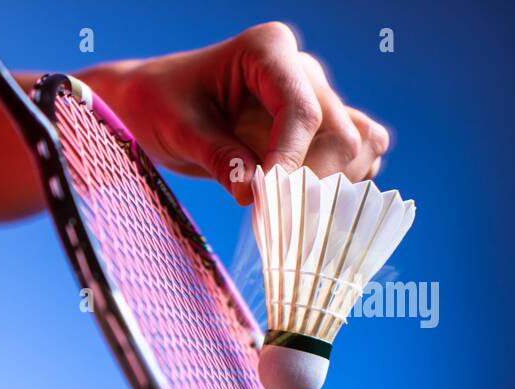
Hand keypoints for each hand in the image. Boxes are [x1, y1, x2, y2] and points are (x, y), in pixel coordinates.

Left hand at [86, 22, 390, 204]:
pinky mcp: (319, 126)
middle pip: (339, 134)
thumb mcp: (178, 129)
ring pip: (357, 145)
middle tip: (266, 211)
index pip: (302, 111)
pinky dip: (339, 183)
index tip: (264, 198)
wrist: (156, 104)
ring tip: (280, 206)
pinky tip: (299, 201)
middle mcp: (302, 69)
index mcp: (267, 51)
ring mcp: (316, 97)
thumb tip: (253, 193)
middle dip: (309, 179)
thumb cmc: (159, 104)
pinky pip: (357, 153)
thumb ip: (217, 156)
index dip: (290, 160)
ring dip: (329, 184)